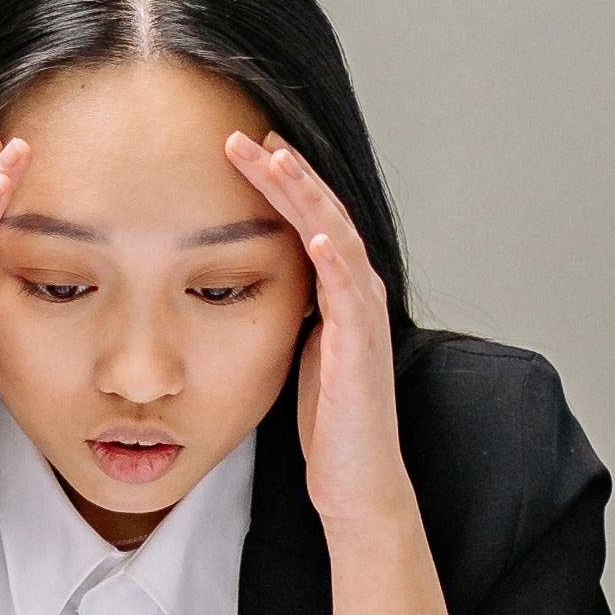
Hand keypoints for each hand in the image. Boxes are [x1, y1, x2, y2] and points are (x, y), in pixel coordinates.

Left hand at [226, 131, 404, 528]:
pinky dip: (336, 260)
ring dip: (309, 199)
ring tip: (280, 162)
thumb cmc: (330, 420)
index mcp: (342, 290)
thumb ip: (294, 308)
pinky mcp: (363, 349)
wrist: (357, 480)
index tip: (248, 146)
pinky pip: (352, 295)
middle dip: (287, 172)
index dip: (282, 181)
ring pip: (339, 239)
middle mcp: (361, 293)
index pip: (311, 219)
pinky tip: (316, 234)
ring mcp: (366, 318)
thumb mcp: (301, 346)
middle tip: (249, 135)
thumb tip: (260, 278)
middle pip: (324, 214)